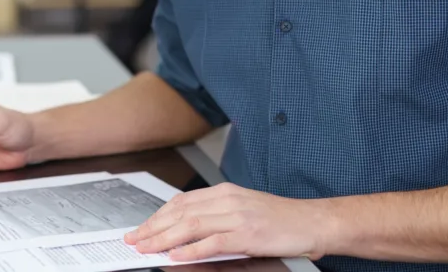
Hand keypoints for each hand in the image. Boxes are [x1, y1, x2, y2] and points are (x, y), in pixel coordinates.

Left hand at [123, 182, 334, 261]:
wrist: (313, 222)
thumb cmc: (280, 220)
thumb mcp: (243, 210)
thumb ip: (216, 216)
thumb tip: (185, 231)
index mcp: (224, 192)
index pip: (181, 202)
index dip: (157, 216)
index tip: (141, 228)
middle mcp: (227, 200)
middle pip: (180, 212)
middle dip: (153, 227)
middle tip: (135, 240)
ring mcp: (237, 216)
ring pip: (191, 225)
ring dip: (164, 238)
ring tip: (147, 248)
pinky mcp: (248, 234)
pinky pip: (213, 241)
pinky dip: (192, 249)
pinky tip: (177, 255)